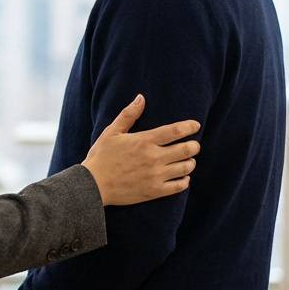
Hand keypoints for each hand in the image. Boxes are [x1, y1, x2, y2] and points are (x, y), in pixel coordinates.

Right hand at [80, 94, 200, 205]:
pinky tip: (182, 177)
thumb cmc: (101, 156)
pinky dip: (185, 180)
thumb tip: (141, 98)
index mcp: (145, 141)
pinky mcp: (154, 191)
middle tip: (193, 145)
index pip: (176, 131)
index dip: (190, 127)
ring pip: (187, 167)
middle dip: (194, 146)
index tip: (196, 126)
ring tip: (187, 161)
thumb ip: (128, 115)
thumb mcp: (111, 132)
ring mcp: (156, 176)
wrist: (93, 185)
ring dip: (190, 162)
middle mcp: (154, 158)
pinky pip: (180, 186)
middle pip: (187, 149)